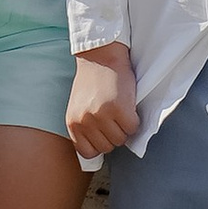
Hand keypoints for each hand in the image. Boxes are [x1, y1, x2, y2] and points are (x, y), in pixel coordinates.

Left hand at [65, 40, 138, 161]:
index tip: (104, 132)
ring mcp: (102, 116)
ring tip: (120, 109)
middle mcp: (85, 122)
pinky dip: (134, 119)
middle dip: (114, 134)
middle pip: (108, 147)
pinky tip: (127, 105)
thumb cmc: (93, 81)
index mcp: (72, 123)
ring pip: (121, 139)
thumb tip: (98, 151)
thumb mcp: (80, 107)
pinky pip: (133, 127)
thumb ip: (85, 127)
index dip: (100, 144)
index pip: (88, 153)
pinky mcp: (119, 109)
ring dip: (125, 127)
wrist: (101, 56)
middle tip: (114, 116)